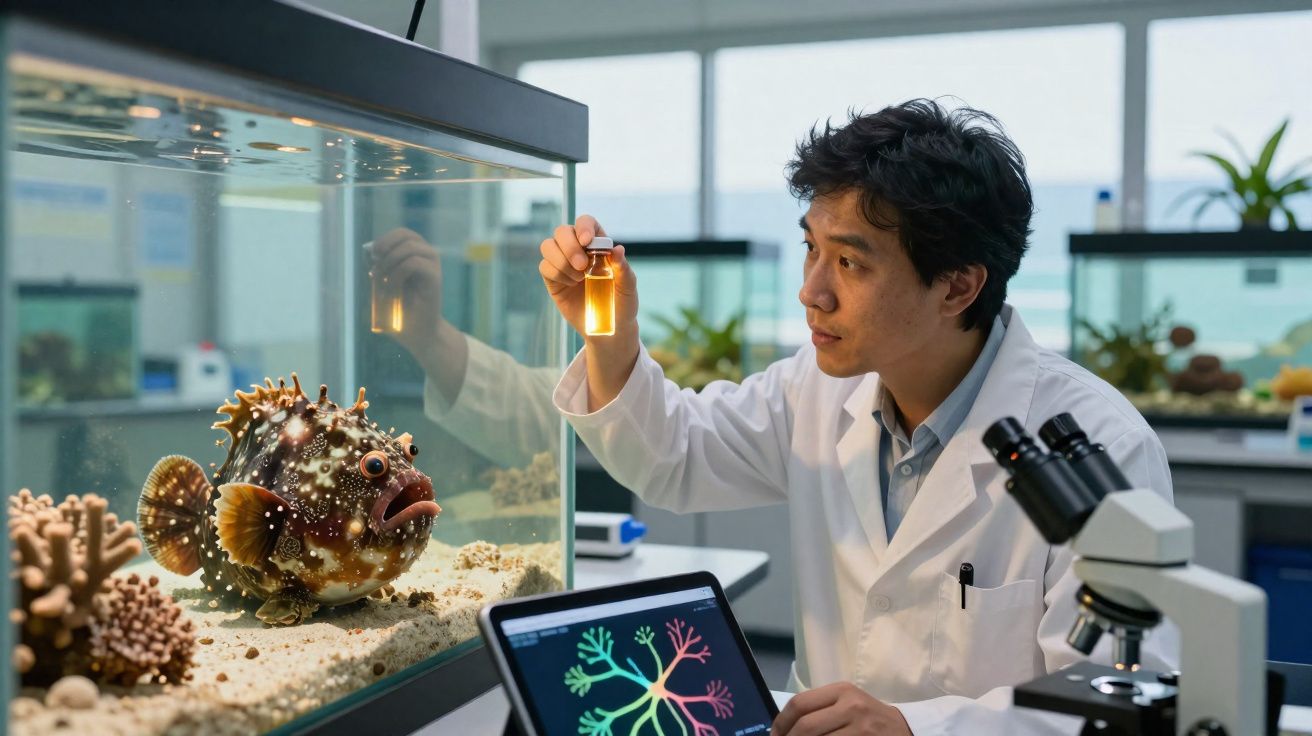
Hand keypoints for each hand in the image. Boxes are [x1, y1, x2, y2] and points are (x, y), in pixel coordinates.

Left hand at [369, 227, 444, 356]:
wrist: (416, 334)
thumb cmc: (400, 311)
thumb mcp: (384, 284)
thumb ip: (379, 267)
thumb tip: (369, 250)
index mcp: (416, 255)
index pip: (402, 233)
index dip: (385, 239)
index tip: (373, 256)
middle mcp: (427, 257)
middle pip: (406, 235)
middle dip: (386, 247)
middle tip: (376, 265)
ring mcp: (433, 267)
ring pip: (410, 247)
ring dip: (390, 262)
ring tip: (383, 281)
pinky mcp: (435, 279)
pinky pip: (414, 263)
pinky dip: (397, 274)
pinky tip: (392, 288)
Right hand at [537, 215, 638, 338]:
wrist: (609, 329)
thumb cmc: (622, 304)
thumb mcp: (628, 287)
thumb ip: (623, 269)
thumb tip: (618, 249)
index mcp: (598, 244)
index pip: (586, 223)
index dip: (583, 227)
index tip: (587, 242)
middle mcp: (578, 249)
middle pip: (562, 231)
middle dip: (569, 246)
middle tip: (582, 266)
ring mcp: (563, 263)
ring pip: (548, 246)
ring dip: (561, 260)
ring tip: (578, 278)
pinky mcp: (553, 279)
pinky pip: (544, 266)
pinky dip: (556, 274)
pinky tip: (570, 285)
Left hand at [772, 682, 911, 735]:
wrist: (906, 729)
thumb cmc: (869, 717)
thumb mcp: (847, 703)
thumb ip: (820, 709)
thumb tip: (783, 728)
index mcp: (842, 691)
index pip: (800, 704)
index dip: (781, 723)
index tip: (774, 735)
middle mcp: (851, 707)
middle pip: (806, 727)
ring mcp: (861, 729)